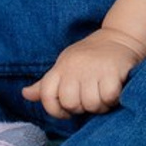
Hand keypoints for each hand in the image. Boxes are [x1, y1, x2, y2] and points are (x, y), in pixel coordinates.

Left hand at [22, 28, 145, 117]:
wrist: (121, 36)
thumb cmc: (90, 57)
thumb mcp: (66, 66)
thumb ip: (46, 84)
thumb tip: (25, 94)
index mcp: (61, 67)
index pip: (47, 96)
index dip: (56, 109)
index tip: (68, 108)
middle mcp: (74, 66)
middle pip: (71, 104)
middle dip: (82, 106)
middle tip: (91, 95)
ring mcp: (93, 68)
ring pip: (91, 104)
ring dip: (100, 105)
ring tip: (103, 93)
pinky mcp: (112, 70)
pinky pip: (108, 98)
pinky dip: (112, 99)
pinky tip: (114, 90)